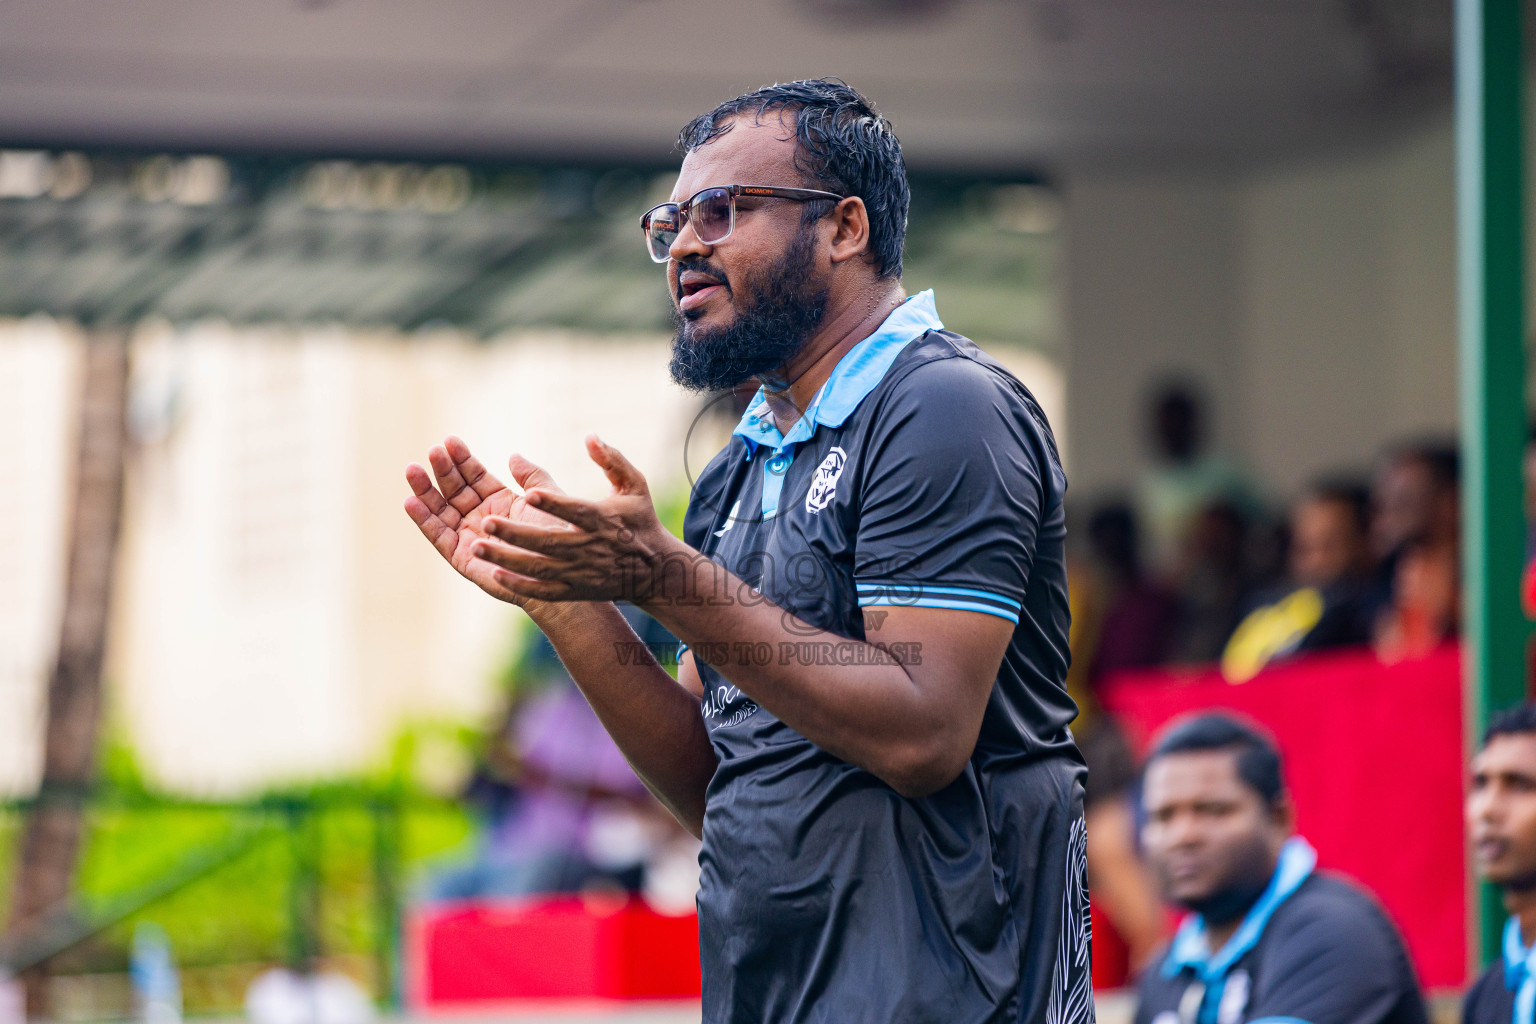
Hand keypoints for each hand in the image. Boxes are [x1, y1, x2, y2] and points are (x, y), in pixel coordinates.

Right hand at [403, 435, 572, 607]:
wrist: (560, 572)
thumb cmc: (559, 539)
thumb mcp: (545, 499)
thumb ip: (531, 477)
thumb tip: (513, 455)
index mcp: (499, 501)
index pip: (475, 476)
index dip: (462, 459)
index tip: (450, 440)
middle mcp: (480, 517)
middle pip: (454, 489)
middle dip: (442, 470)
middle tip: (433, 450)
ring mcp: (469, 537)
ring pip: (440, 510)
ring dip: (425, 490)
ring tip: (412, 470)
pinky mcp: (461, 557)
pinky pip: (439, 536)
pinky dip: (424, 520)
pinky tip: (411, 501)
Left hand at [470, 434, 682, 603]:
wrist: (654, 571)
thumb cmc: (639, 521)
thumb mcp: (634, 485)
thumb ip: (612, 460)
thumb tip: (589, 436)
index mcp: (602, 519)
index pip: (575, 511)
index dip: (554, 504)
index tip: (529, 494)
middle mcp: (589, 547)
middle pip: (548, 542)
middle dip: (515, 534)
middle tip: (485, 521)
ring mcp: (580, 572)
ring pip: (539, 568)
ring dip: (507, 558)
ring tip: (476, 546)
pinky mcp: (575, 590)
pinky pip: (544, 590)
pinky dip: (520, 584)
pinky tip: (495, 574)